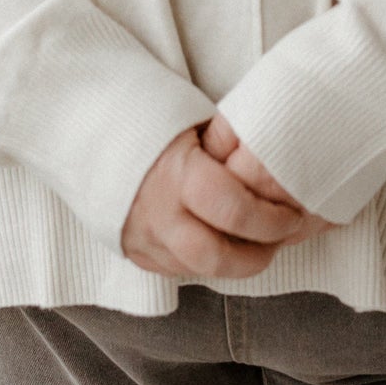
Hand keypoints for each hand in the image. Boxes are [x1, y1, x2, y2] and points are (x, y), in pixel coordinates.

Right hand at [119, 116, 335, 277]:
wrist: (92, 125)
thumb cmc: (154, 114)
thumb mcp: (195, 117)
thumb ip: (229, 145)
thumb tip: (277, 161)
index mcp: (176, 172)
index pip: (235, 210)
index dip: (271, 219)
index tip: (293, 214)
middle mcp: (157, 213)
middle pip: (216, 257)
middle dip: (257, 255)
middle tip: (279, 239)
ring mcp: (142, 238)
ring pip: (197, 270)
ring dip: (233, 263)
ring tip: (255, 243)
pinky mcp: (134, 252)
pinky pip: (178, 268)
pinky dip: (204, 260)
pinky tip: (221, 241)